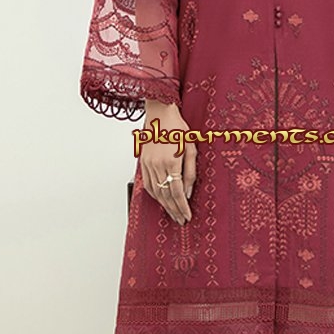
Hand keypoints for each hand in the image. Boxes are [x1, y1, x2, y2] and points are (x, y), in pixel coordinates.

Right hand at [139, 101, 196, 224]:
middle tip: (181, 220)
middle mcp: (157, 165)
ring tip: (173, 214)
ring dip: (164, 206)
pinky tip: (161, 201)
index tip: (187, 216)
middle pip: (165, 196)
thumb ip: (190, 172)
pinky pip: (148, 185)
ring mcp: (148, 165)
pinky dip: (155, 195)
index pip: (177, 192)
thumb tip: (188, 192)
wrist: (159, 114)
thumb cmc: (177, 128)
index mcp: (171, 162)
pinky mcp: (143, 163)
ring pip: (156, 192)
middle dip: (174, 210)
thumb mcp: (191, 148)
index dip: (182, 207)